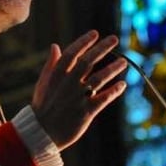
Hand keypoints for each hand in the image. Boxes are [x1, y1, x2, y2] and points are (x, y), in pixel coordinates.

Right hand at [31, 30, 127, 150]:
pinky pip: (103, 98)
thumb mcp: (43, 82)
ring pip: (99, 78)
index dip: (84, 42)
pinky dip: (113, 91)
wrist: (41, 132)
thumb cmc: (42, 106)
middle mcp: (68, 83)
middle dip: (102, 48)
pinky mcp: (86, 112)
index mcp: (57, 75)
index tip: (95, 33)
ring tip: (123, 61)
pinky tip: (123, 85)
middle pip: (88, 61)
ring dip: (112, 68)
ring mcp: (78, 97)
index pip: (72, 53)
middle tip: (114, 38)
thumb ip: (51, 64)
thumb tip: (55, 45)